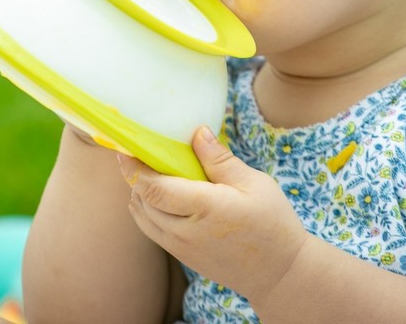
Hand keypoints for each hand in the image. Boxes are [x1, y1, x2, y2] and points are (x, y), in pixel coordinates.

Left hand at [117, 126, 310, 301]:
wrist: (279, 273)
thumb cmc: (272, 223)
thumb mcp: (254, 183)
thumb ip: (220, 159)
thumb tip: (197, 133)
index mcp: (204, 208)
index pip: (154, 188)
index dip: (134, 168)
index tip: (126, 147)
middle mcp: (186, 231)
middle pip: (143, 200)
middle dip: (134, 176)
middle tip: (137, 152)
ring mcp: (182, 248)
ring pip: (143, 217)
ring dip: (138, 193)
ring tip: (146, 171)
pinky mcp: (183, 257)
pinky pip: (153, 231)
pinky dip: (146, 210)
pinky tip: (156, 195)